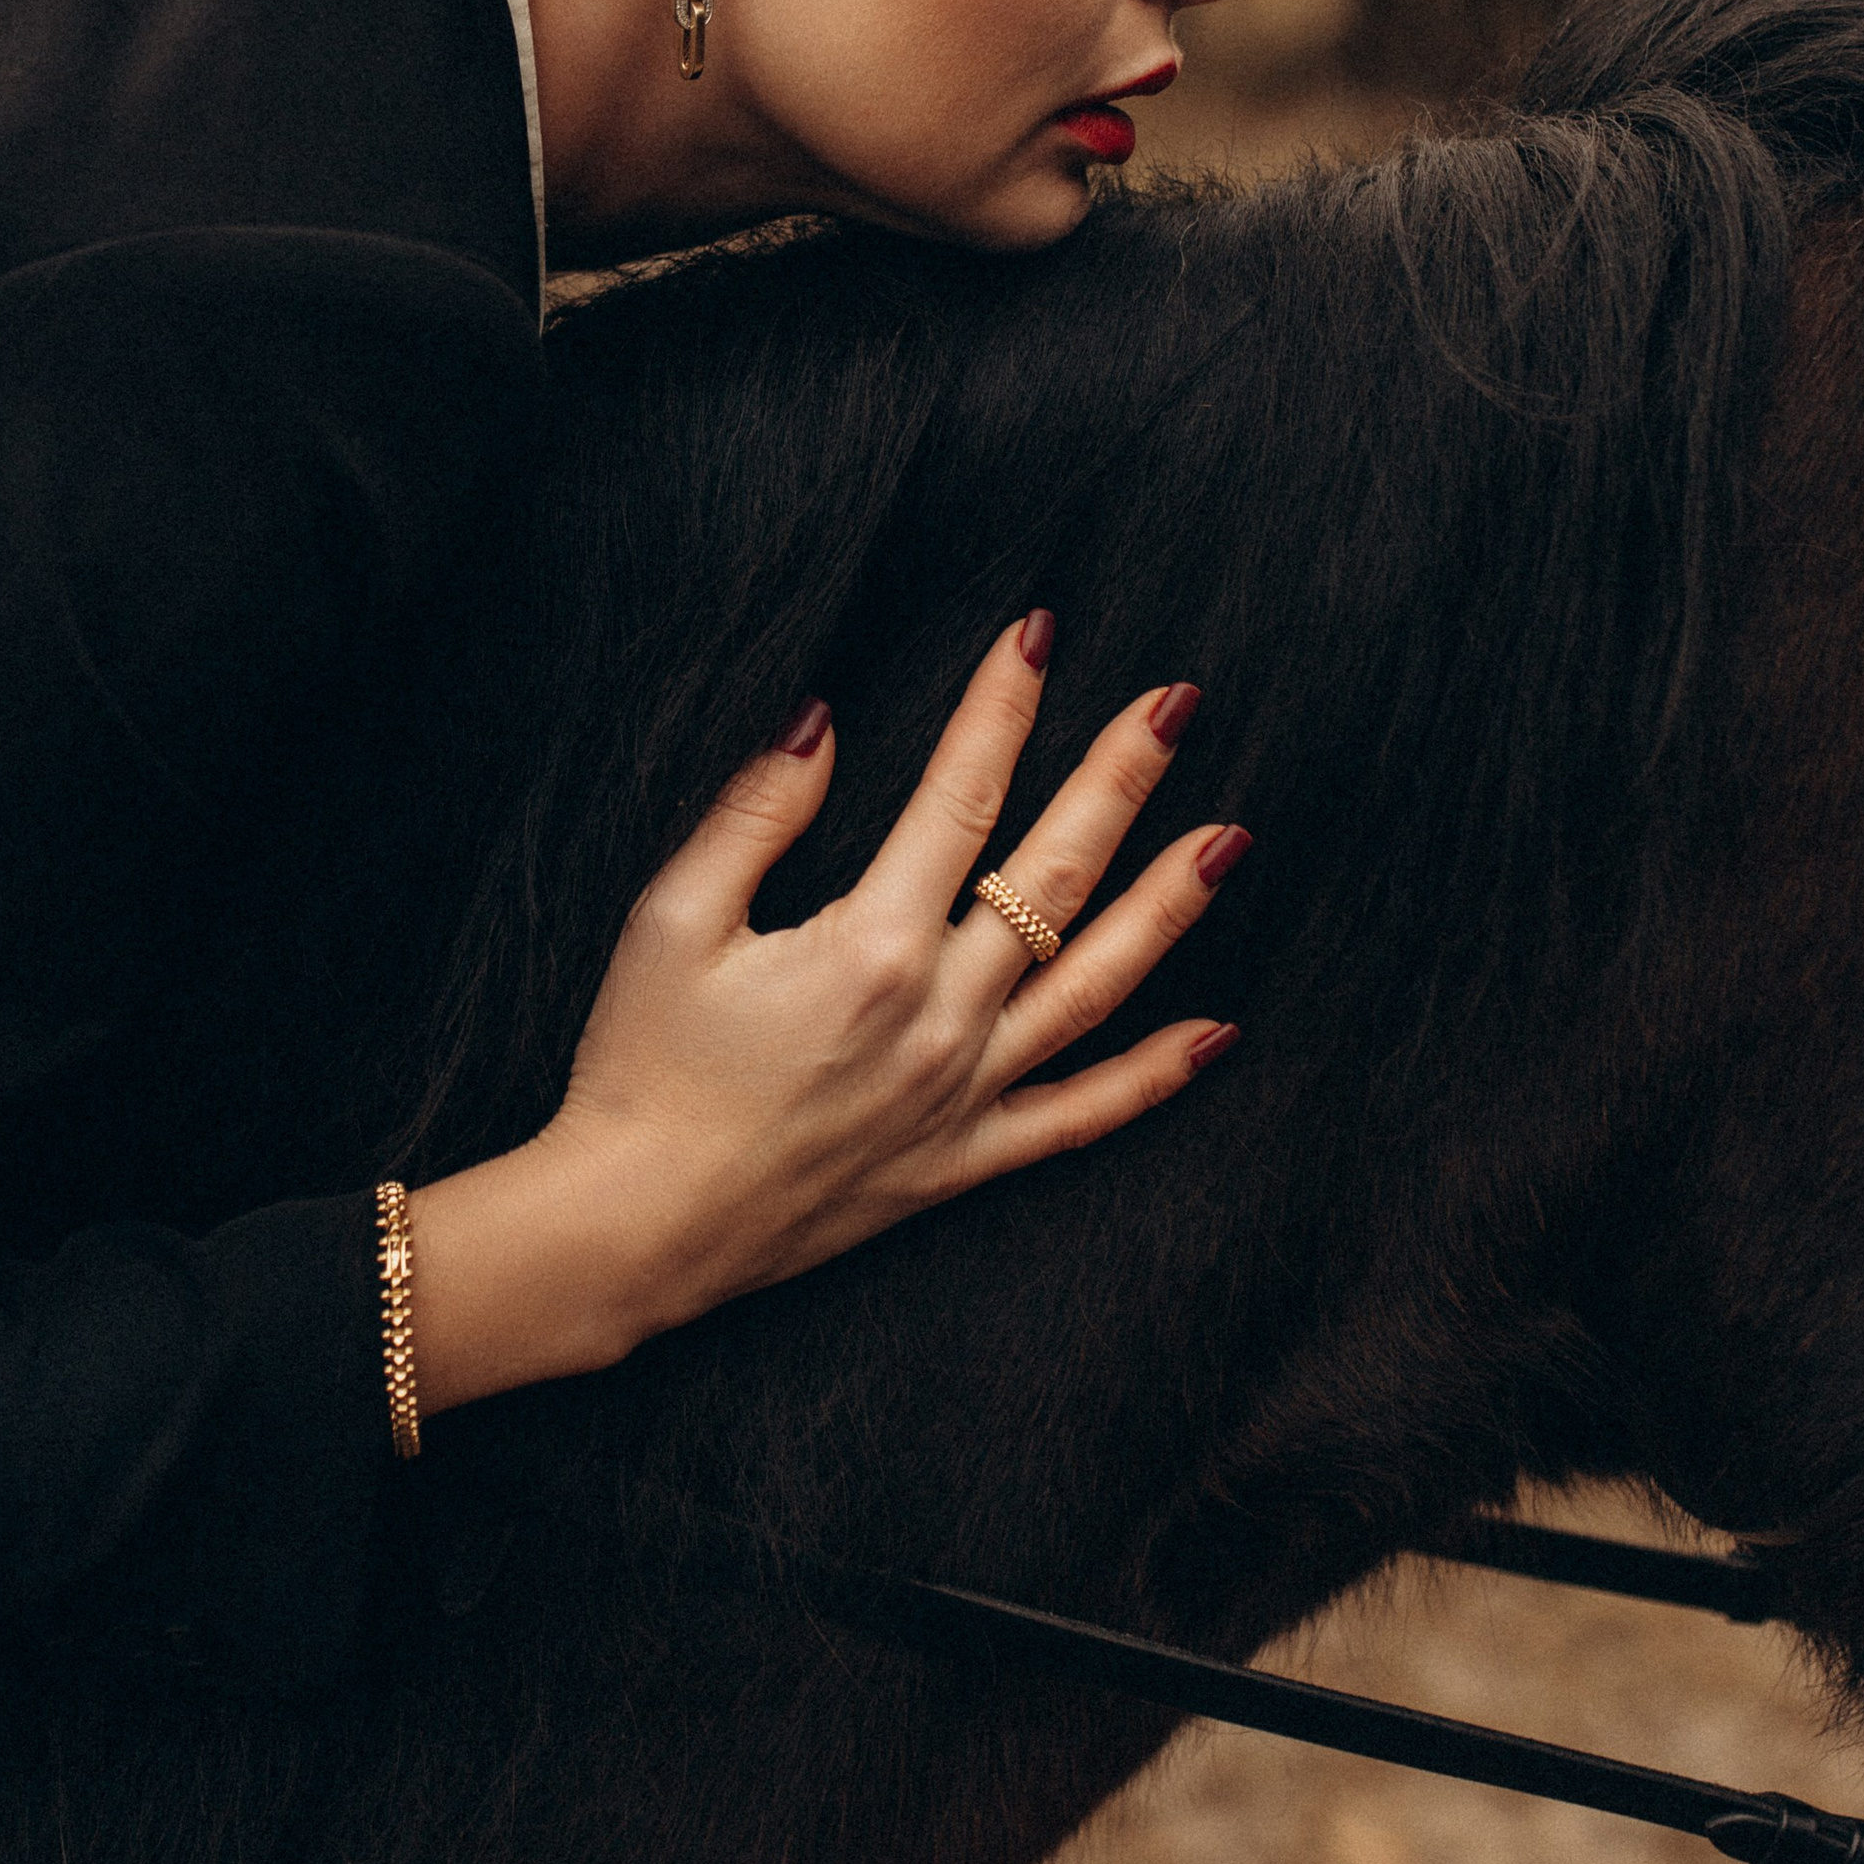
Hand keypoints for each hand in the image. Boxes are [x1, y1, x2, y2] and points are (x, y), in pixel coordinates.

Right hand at [406, 620, 1245, 1412]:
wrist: (635, 1228)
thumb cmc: (639, 1069)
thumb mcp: (670, 921)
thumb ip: (754, 814)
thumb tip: (822, 722)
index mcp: (868, 947)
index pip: (958, 799)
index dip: (1001, 708)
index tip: (1037, 635)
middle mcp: (938, 1016)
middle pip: (1056, 875)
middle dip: (1120, 778)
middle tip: (1178, 705)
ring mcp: (961, 1093)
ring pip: (1097, 986)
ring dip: (1167, 905)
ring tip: (1228, 839)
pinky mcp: (960, 1161)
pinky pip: (1079, 1117)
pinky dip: (1154, 1078)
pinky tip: (1216, 1033)